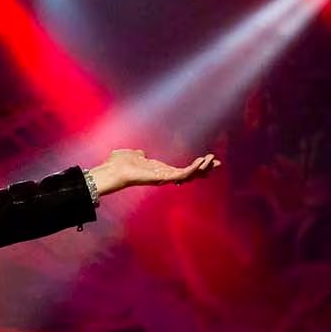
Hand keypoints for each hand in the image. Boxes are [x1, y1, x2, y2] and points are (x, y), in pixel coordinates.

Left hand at [89, 149, 220, 197]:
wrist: (112, 169)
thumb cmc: (118, 163)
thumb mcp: (132, 155)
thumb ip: (139, 155)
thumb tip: (140, 153)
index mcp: (159, 170)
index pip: (182, 170)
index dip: (194, 167)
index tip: (207, 161)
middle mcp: (163, 175)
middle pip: (189, 174)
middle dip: (204, 169)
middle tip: (218, 162)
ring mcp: (164, 178)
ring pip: (189, 175)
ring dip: (202, 168)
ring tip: (213, 160)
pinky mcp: (162, 178)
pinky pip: (182, 174)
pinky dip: (193, 169)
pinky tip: (201, 162)